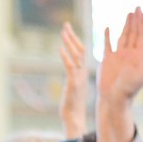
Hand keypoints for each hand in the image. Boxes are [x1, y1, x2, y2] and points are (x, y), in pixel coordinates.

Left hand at [59, 22, 88, 141]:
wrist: (74, 117)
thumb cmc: (72, 104)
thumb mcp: (73, 87)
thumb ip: (73, 77)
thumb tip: (70, 72)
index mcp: (82, 72)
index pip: (81, 52)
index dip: (75, 40)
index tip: (69, 30)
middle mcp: (82, 72)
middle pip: (80, 49)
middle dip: (72, 36)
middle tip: (65, 24)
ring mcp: (79, 77)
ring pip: (76, 55)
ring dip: (69, 43)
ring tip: (63, 31)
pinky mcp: (73, 83)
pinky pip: (70, 67)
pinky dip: (65, 57)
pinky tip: (60, 48)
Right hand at [97, 7, 142, 106]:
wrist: (114, 98)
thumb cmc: (129, 89)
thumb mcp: (141, 73)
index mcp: (139, 56)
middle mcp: (130, 54)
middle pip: (134, 33)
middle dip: (136, 20)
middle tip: (137, 7)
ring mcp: (119, 55)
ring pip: (123, 36)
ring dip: (126, 25)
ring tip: (128, 14)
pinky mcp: (107, 59)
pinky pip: (108, 44)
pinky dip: (107, 36)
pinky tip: (108, 28)